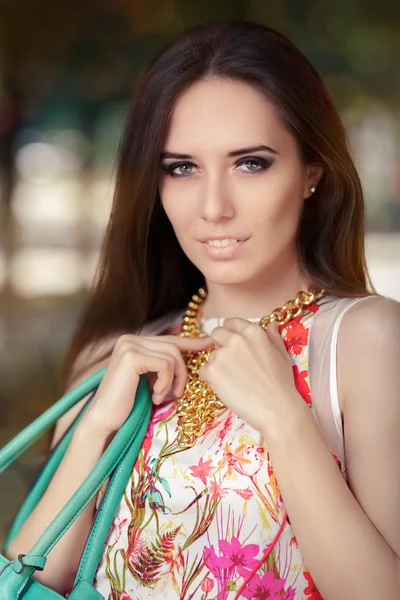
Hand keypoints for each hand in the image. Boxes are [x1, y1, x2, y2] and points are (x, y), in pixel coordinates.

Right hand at [80, 333, 213, 434]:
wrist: (106, 421)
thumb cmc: (130, 405)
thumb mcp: (151, 380)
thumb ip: (164, 365)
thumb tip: (193, 354)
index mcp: (134, 342)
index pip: (169, 339)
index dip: (191, 342)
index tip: (209, 343)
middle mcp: (129, 339)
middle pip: (173, 346)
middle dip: (182, 370)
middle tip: (179, 392)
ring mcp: (128, 345)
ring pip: (172, 356)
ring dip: (173, 380)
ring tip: (162, 397)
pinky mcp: (131, 357)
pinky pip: (164, 365)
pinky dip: (165, 383)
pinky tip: (155, 396)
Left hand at [197, 318, 303, 436]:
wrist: (277, 409)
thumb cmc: (282, 385)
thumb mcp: (283, 356)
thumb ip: (274, 338)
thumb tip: (270, 324)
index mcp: (254, 332)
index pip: (232, 322)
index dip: (230, 332)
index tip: (231, 342)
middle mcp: (236, 339)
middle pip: (216, 333)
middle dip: (219, 344)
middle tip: (229, 363)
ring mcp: (222, 354)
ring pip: (211, 355)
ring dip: (218, 365)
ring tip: (234, 381)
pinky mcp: (212, 371)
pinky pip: (204, 371)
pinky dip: (211, 379)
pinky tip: (227, 388)